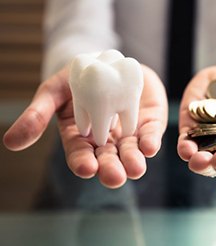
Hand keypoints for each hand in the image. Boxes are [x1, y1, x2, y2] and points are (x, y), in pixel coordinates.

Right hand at [3, 65, 167, 187]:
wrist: (107, 62)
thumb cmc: (77, 78)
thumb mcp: (54, 91)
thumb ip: (37, 115)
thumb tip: (11, 142)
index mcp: (81, 137)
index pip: (80, 155)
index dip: (82, 162)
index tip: (86, 168)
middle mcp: (106, 140)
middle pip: (108, 159)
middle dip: (111, 169)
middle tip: (114, 177)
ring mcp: (128, 132)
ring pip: (131, 151)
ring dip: (133, 161)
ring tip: (135, 168)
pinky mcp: (147, 122)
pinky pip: (149, 134)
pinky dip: (150, 141)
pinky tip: (150, 147)